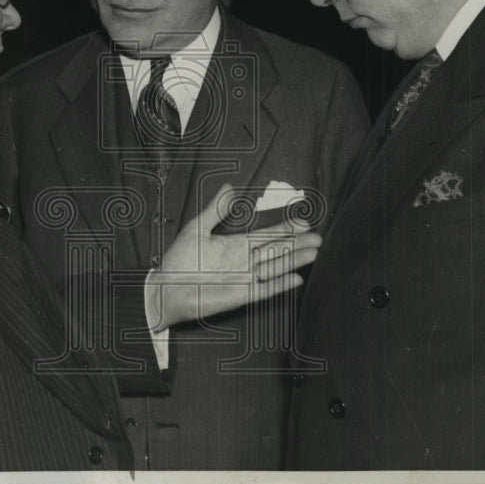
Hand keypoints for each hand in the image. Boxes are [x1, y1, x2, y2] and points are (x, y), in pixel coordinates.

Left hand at [147, 183, 321, 329]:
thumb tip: (229, 187)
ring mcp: (244, 279)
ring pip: (275, 267)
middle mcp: (244, 261)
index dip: (284, 227)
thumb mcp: (196, 229)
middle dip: (297, 243)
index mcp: (235, 244)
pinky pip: (265, 290)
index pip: (266, 234)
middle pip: (277, 250)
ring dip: (294, 260)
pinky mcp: (241, 296)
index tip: (303, 220)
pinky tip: (296, 278)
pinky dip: (280, 284)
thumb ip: (215, 210)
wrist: (166, 291)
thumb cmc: (178, 261)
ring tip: (314, 253)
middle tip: (318, 237)